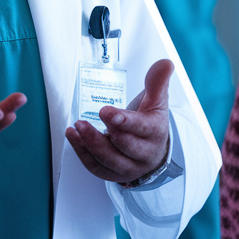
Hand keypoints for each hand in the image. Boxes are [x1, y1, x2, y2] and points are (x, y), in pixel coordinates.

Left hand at [65, 58, 172, 183]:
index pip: (141, 128)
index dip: (123, 121)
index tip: (106, 112)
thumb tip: (165, 63)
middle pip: (124, 147)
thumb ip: (157, 82)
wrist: (154, 152)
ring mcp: (129, 166)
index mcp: (155, 132)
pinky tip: (74, 138)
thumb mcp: (157, 101)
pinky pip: (97, 168)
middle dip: (103, 135)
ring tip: (77, 127)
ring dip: (90, 144)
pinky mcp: (115, 174)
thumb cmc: (152, 124)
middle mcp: (144, 153)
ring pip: (109, 160)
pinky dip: (83, 154)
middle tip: (84, 121)